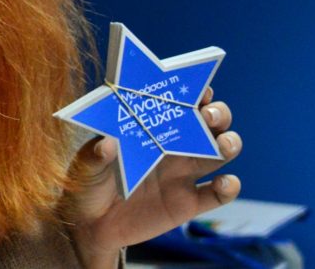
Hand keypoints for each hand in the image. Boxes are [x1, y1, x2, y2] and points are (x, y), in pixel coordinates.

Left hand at [63, 87, 241, 268]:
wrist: (89, 226)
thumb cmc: (87, 183)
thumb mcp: (85, 166)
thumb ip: (95, 155)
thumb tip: (106, 144)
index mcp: (152, 130)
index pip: (181, 104)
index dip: (195, 92)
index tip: (198, 88)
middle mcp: (174, 147)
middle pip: (210, 124)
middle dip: (219, 114)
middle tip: (210, 116)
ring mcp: (184, 174)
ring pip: (220, 153)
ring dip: (230, 144)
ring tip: (223, 145)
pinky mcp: (188, 203)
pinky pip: (218, 194)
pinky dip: (229, 187)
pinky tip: (224, 182)